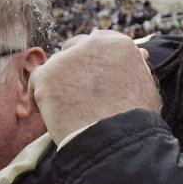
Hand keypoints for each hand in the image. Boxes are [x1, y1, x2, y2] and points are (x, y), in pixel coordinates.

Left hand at [29, 30, 161, 143]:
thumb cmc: (134, 123)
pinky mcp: (47, 75)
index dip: (90, 62)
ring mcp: (68, 58)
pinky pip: (36, 83)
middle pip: (71, 50)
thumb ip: (137, 68)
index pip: (96, 42)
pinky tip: (51, 116)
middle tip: (73, 96)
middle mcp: (93, 43)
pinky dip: (40, 99)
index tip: (88, 80)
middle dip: (70, 71)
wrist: (114, 141)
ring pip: (54, 68)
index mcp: (119, 44)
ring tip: (68, 113)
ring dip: (57, 86)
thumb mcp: (146, 88)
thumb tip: (140, 54)